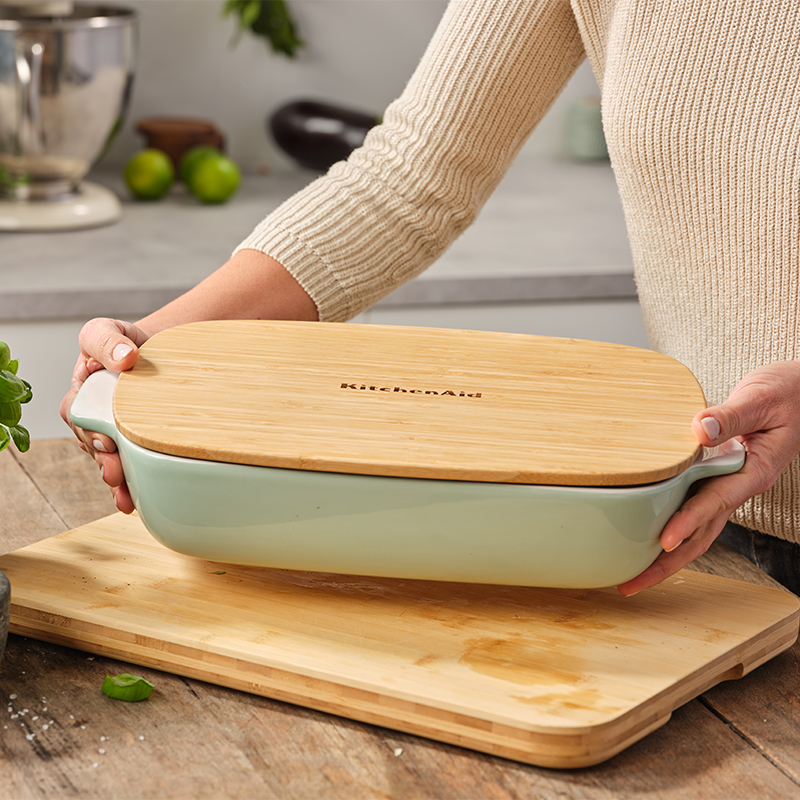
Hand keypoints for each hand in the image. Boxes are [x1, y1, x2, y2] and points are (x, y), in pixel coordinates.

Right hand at [60, 318, 150, 513]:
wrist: (159, 351)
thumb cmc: (126, 342)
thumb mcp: (109, 331)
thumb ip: (109, 341)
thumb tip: (125, 357)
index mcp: (80, 391)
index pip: (77, 414)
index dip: (88, 431)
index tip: (106, 442)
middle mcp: (92, 415)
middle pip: (93, 444)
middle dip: (104, 462)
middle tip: (115, 473)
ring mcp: (113, 431)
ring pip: (110, 459)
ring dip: (117, 480)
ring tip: (126, 497)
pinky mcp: (135, 441)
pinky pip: (130, 464)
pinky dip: (133, 482)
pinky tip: (136, 499)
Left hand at [618, 359, 799, 595]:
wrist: (798, 392)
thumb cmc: (784, 394)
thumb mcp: (760, 400)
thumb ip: (731, 415)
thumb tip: (699, 429)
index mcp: (753, 471)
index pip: (715, 502)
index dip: (689, 522)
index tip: (665, 541)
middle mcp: (739, 486)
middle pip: (702, 533)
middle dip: (668, 563)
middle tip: (632, 583)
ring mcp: (727, 486)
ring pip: (696, 529)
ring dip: (666, 556)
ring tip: (631, 575)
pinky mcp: (716, 478)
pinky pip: (692, 509)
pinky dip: (671, 526)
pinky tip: (646, 538)